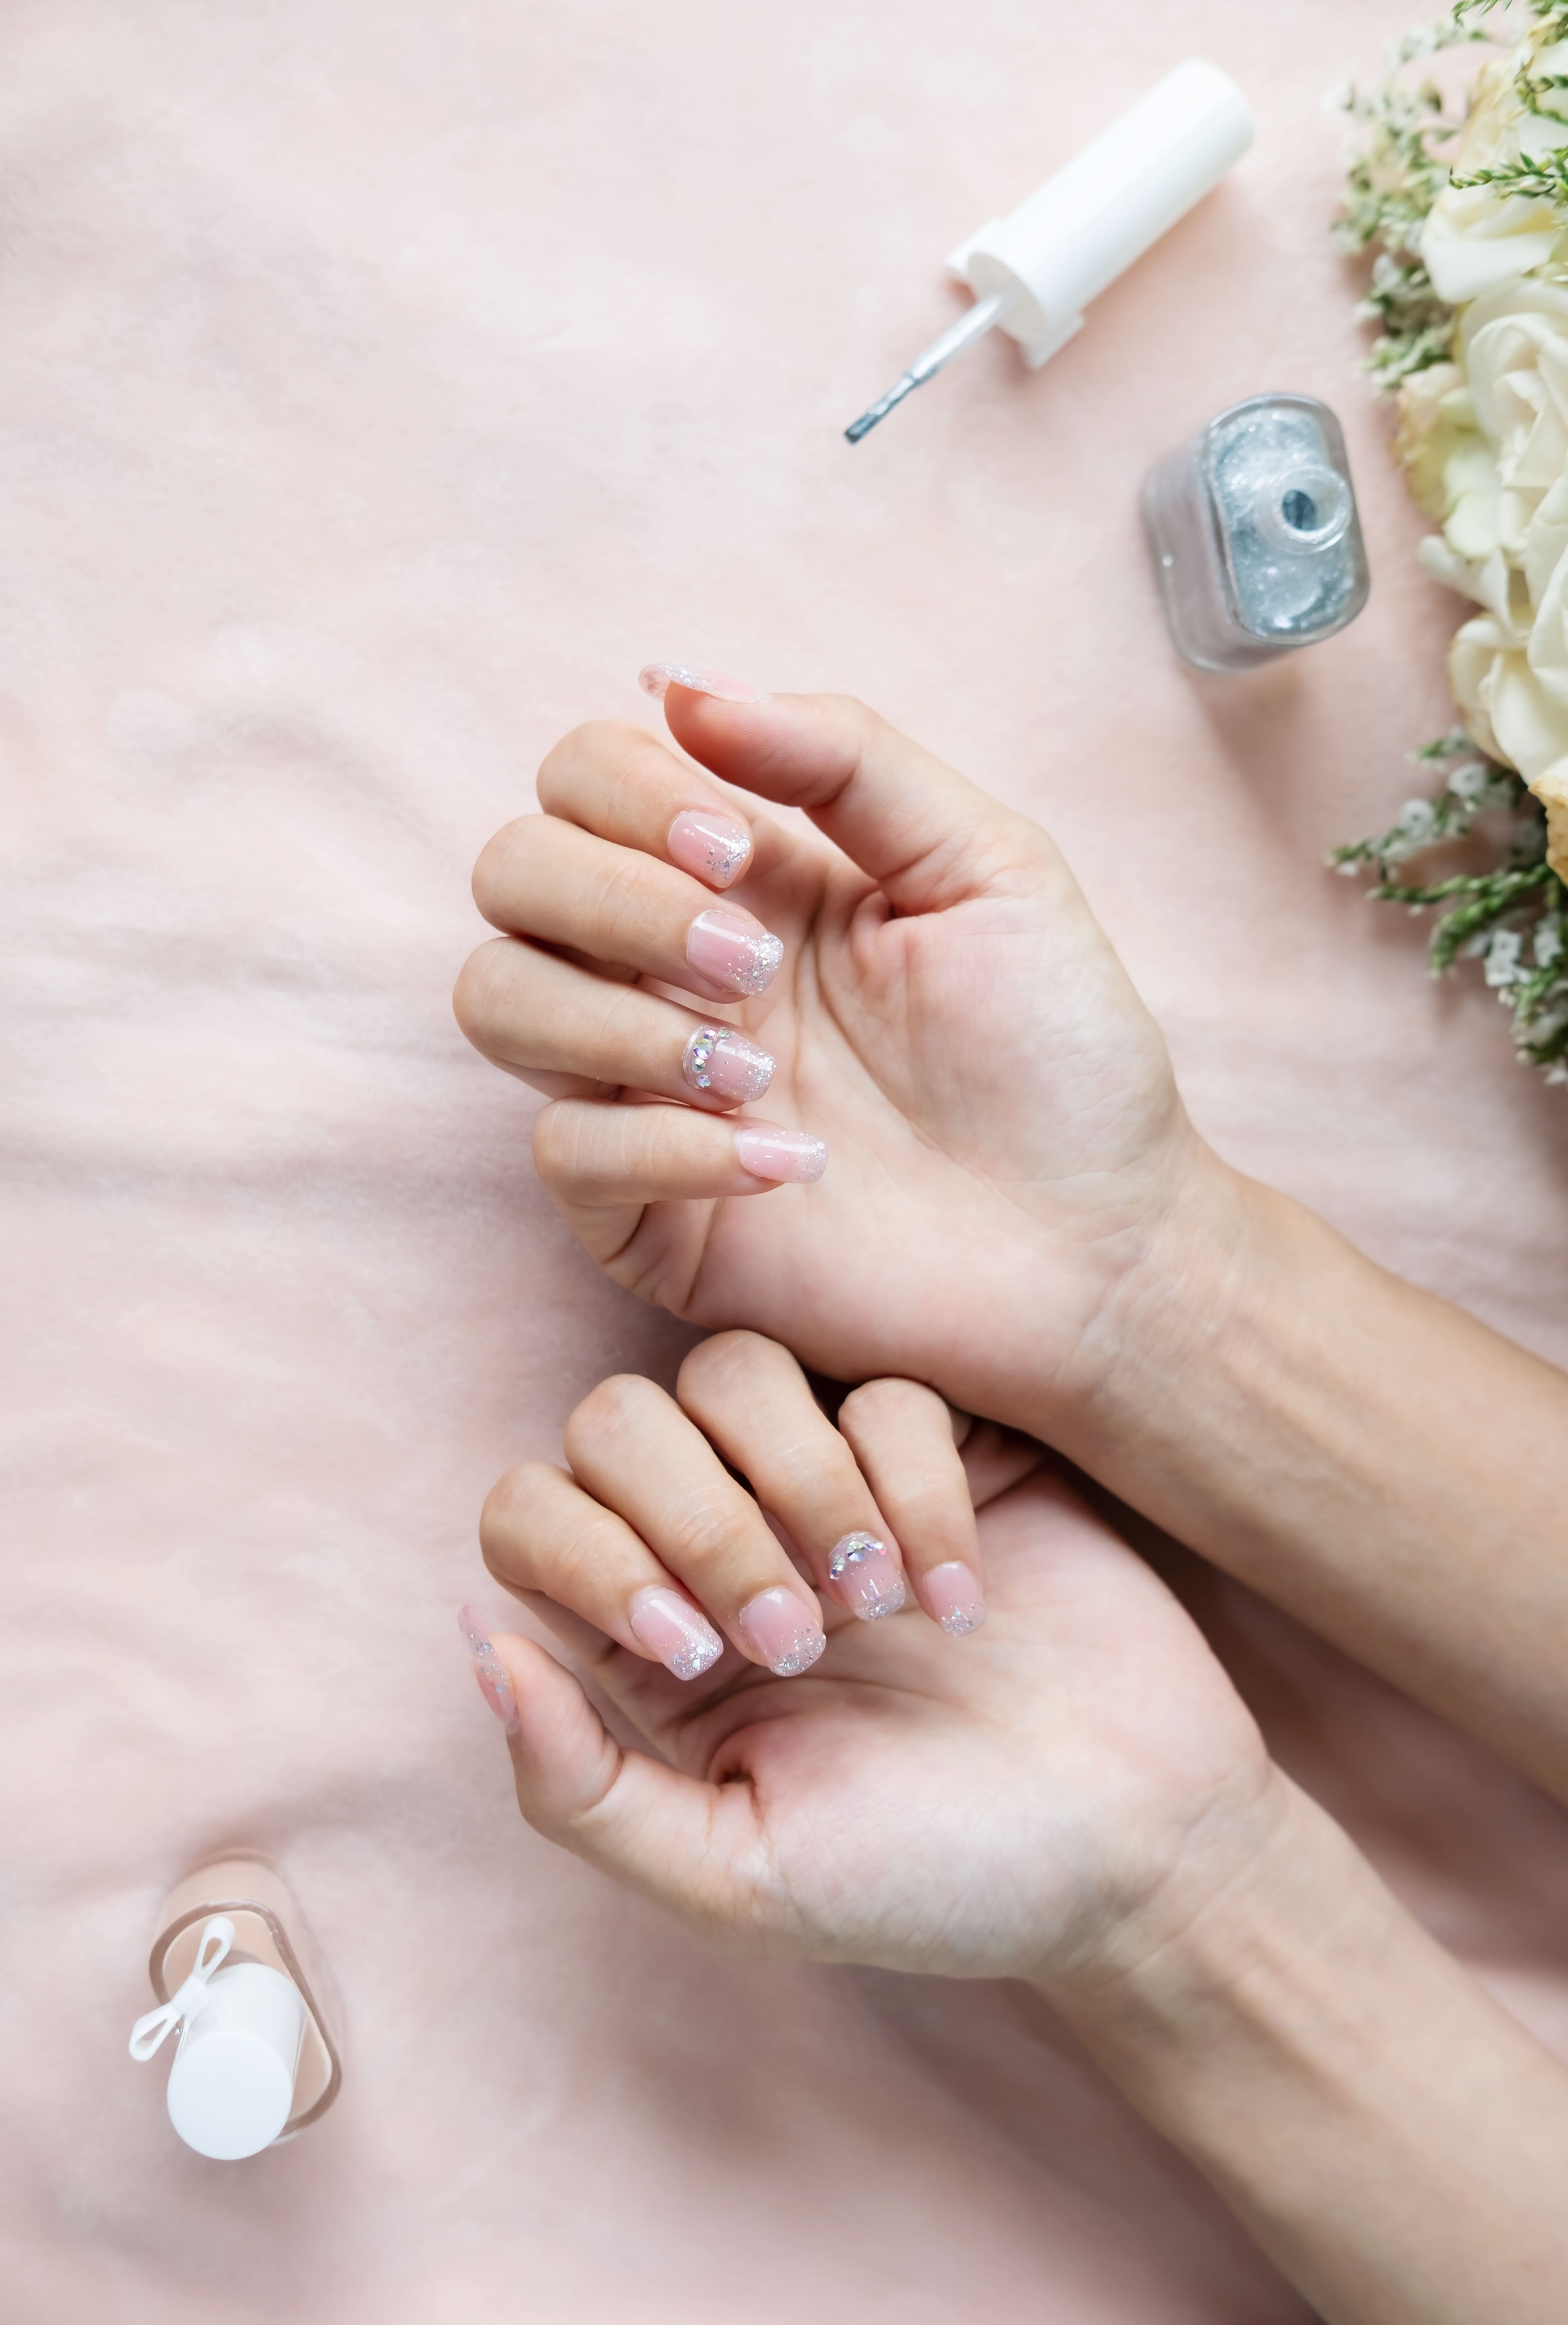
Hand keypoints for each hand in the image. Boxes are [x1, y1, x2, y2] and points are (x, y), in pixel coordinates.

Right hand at [453, 674, 1228, 1429]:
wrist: (1100, 1239)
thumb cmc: (1058, 1050)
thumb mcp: (984, 862)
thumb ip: (842, 755)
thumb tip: (673, 681)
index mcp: (739, 875)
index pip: (584, 779)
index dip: (625, 792)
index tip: (736, 847)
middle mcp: (667, 971)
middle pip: (511, 872)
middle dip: (611, 899)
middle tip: (750, 964)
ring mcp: (645, 1091)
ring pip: (497, 1000)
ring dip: (613, 1017)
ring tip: (757, 1070)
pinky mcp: (645, 1214)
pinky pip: (562, 1152)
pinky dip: (663, 1147)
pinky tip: (792, 1167)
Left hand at [467, 1330, 1276, 1982]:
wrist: (1129, 1851)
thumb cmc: (928, 1878)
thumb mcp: (734, 1879)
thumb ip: (582, 1788)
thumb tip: (481, 1648)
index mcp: (646, 1641)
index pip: (529, 1515)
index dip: (580, 1552)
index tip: (688, 1649)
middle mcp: (718, 1540)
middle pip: (616, 1417)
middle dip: (696, 1517)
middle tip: (800, 1638)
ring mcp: (828, 1483)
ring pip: (733, 1369)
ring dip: (802, 1487)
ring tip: (880, 1606)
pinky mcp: (941, 1444)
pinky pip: (881, 1388)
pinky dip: (918, 1486)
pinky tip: (969, 1600)